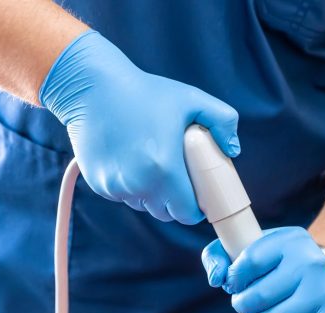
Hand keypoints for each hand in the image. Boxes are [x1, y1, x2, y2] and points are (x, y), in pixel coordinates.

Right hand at [39, 30, 239, 223]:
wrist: (91, 85)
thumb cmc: (145, 91)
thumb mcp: (192, 99)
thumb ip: (223, 121)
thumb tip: (233, 149)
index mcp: (164, 169)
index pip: (186, 213)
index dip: (196, 208)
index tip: (198, 194)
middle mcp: (138, 183)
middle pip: (165, 213)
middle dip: (175, 201)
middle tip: (178, 177)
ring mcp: (115, 185)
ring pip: (143, 205)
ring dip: (152, 194)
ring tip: (154, 165)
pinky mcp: (98, 182)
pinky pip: (122, 195)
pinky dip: (130, 186)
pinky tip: (131, 160)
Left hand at [202, 227, 324, 312]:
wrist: (319, 276)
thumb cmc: (275, 265)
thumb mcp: (249, 248)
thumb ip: (219, 255)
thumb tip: (218, 279)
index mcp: (291, 240)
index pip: (249, 262)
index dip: (233, 279)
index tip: (234, 285)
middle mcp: (312, 263)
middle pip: (260, 296)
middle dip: (242, 306)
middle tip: (243, 306)